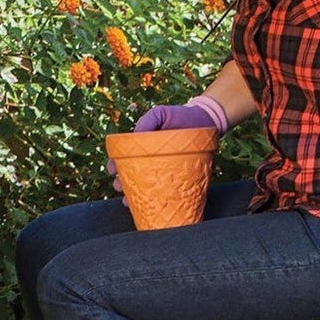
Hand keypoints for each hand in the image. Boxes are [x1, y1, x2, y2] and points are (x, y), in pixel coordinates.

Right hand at [110, 97, 228, 190]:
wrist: (207, 121)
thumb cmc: (181, 116)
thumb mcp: (161, 114)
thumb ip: (147, 121)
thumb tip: (135, 136)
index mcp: (143, 147)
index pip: (124, 158)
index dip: (115, 165)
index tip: (112, 170)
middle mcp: (151, 161)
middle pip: (131, 175)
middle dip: (121, 183)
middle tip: (119, 187)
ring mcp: (164, 171)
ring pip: (144, 187)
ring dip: (133, 195)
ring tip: (127, 201)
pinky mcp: (177, 179)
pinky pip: (164, 192)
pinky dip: (154, 200)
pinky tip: (149, 206)